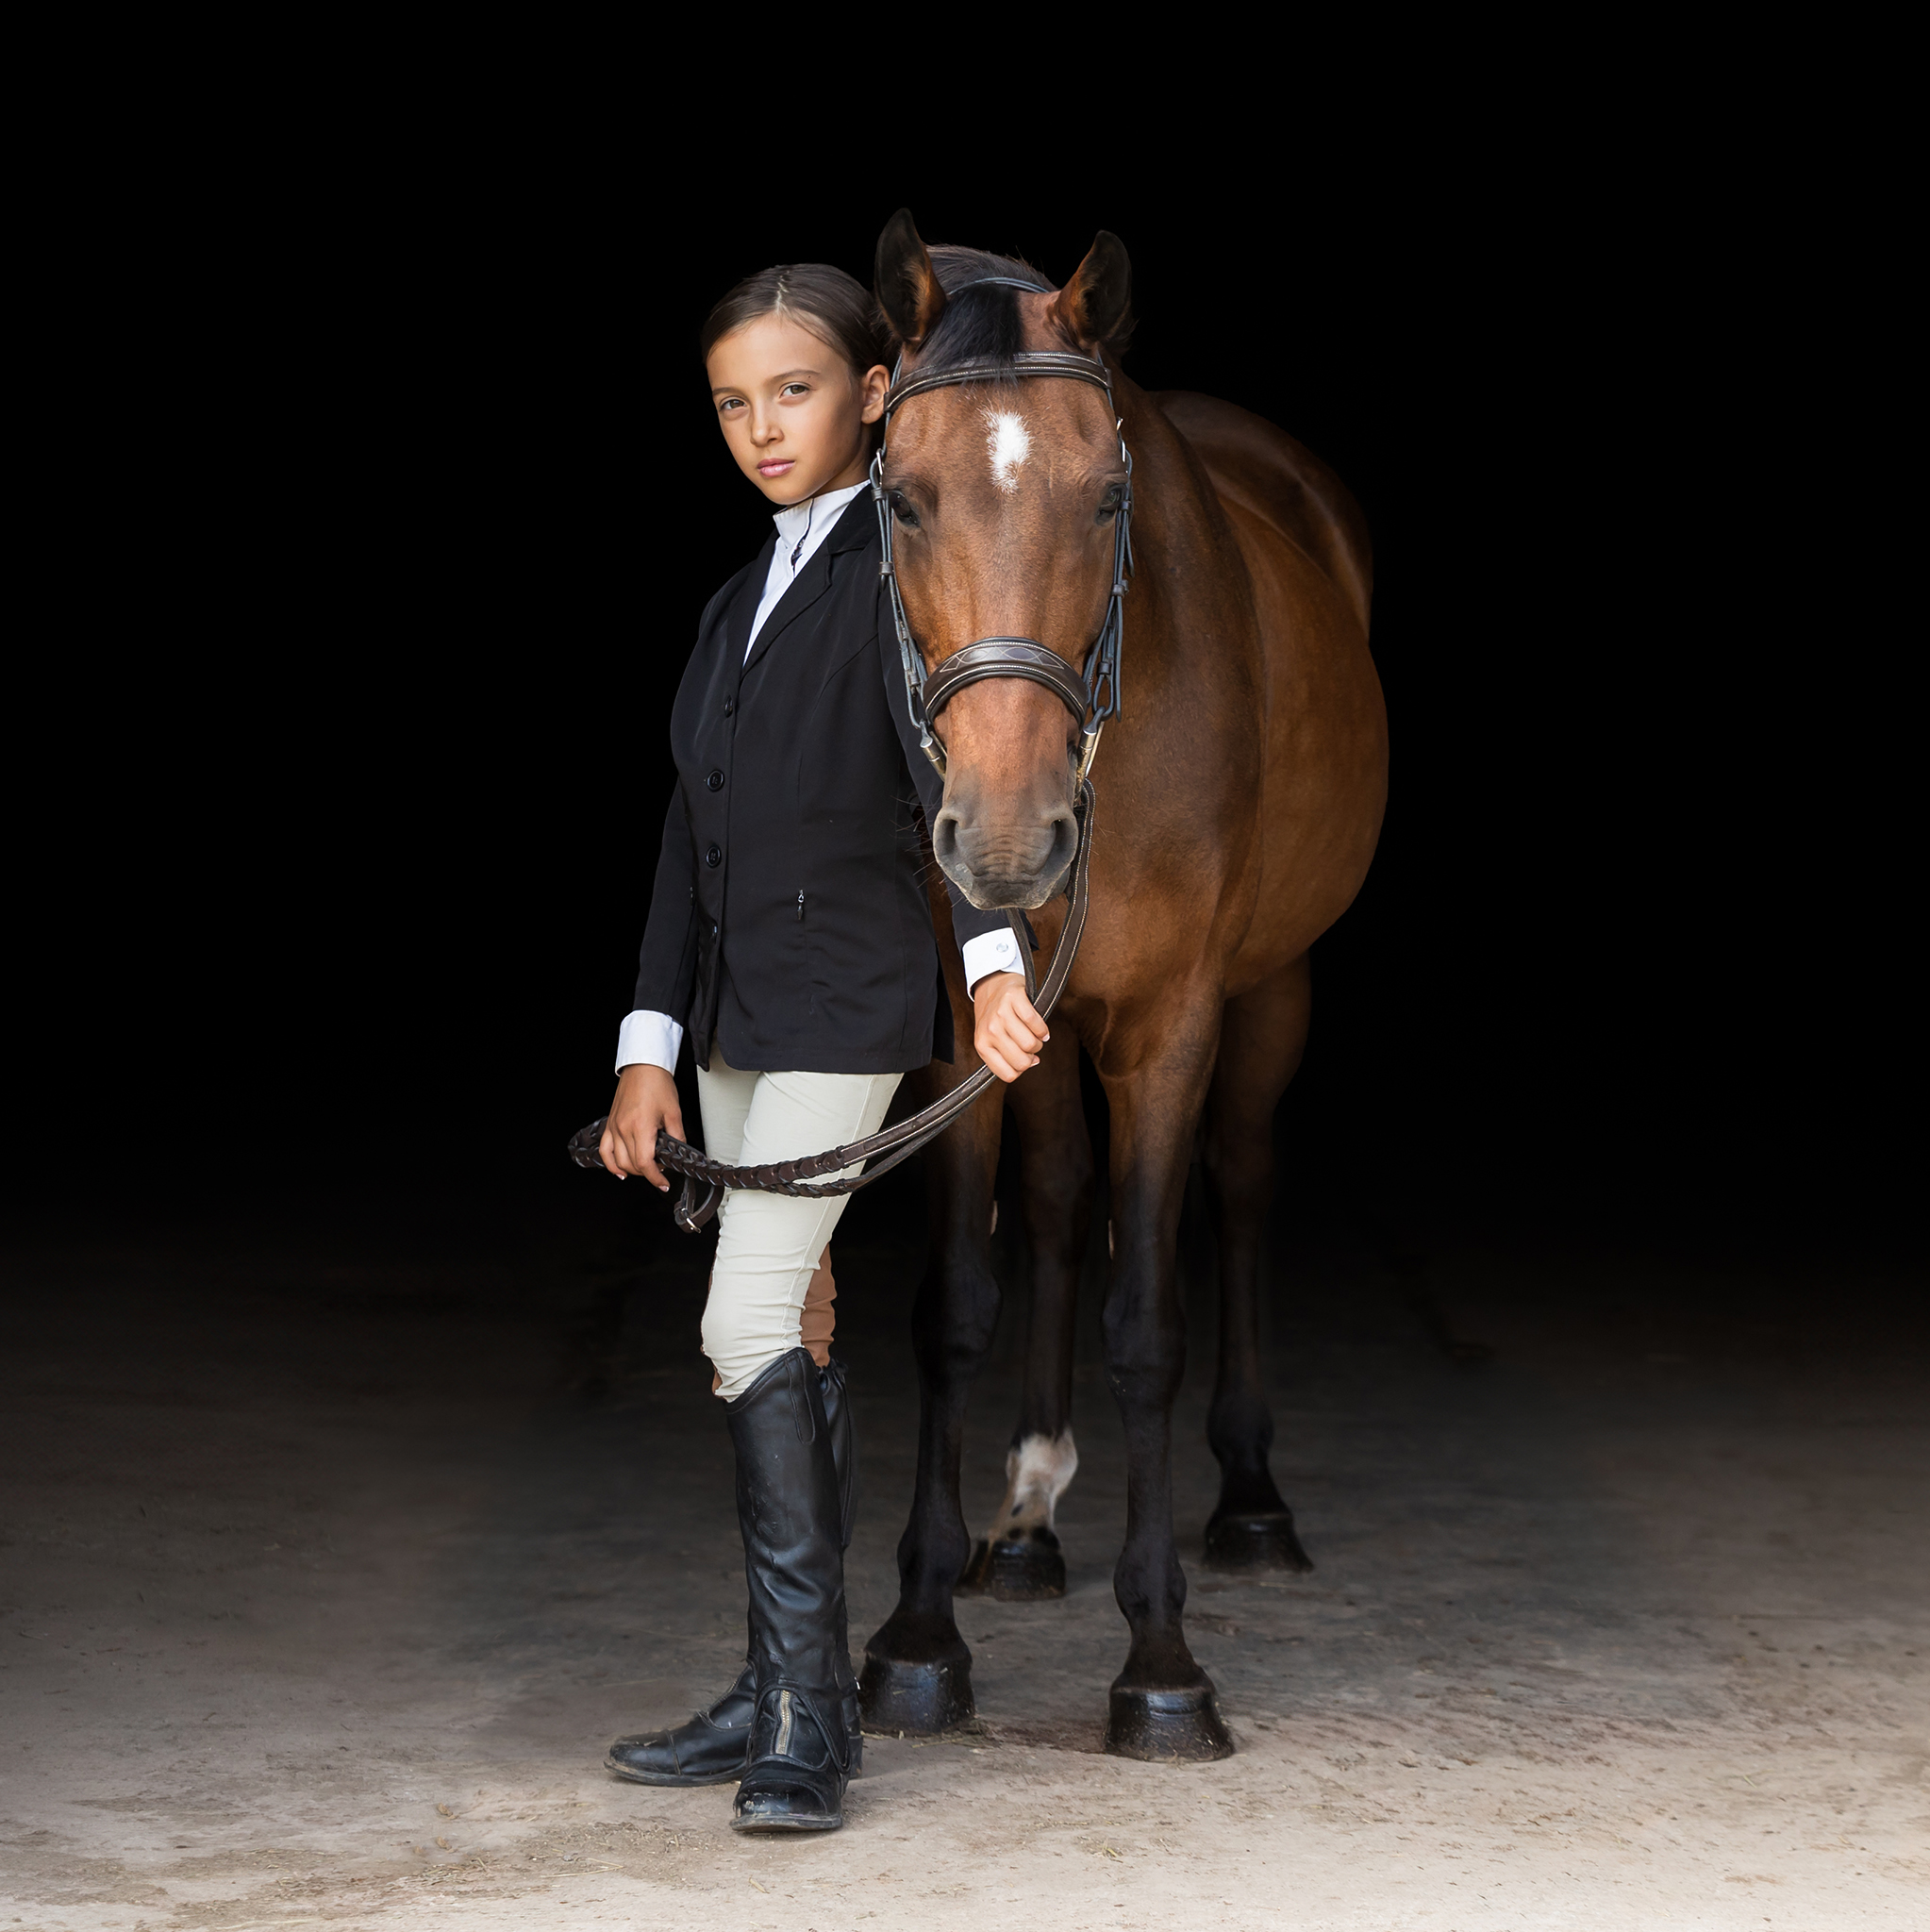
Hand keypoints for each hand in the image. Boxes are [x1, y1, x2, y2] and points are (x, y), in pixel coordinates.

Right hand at [600, 1063, 685, 1190]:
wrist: (643, 1066)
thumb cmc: (657, 1084)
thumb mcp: (674, 1112)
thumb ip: (676, 1136)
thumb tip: (679, 1152)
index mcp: (641, 1127)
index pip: (645, 1163)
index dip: (656, 1178)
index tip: (664, 1183)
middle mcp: (624, 1129)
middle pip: (632, 1165)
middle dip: (648, 1173)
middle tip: (661, 1170)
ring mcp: (614, 1127)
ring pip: (619, 1161)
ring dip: (632, 1170)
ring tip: (645, 1170)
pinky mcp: (610, 1124)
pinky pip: (605, 1151)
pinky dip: (611, 1164)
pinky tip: (620, 1171)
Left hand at [973, 971, 1046, 1082]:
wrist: (991, 984)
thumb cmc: (993, 1015)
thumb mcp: (989, 1039)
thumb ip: (1005, 1056)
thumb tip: (1033, 1063)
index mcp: (982, 1045)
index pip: (1008, 1074)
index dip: (1021, 1069)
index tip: (1023, 1058)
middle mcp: (990, 1031)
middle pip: (1022, 1061)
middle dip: (1032, 1056)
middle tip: (1029, 1046)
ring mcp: (1001, 1014)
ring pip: (1030, 1044)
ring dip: (1038, 1042)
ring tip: (1034, 1035)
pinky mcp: (1014, 999)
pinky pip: (1036, 1024)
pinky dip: (1042, 1029)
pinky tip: (1040, 1028)